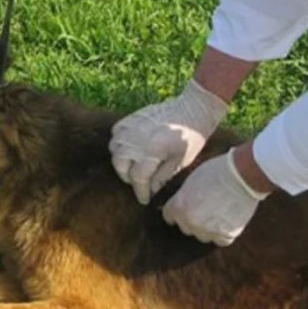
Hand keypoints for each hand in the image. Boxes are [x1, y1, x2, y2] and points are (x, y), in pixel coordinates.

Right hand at [109, 79, 227, 203]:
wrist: (193, 109)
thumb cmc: (191, 137)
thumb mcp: (180, 162)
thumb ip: (162, 177)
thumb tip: (151, 190)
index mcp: (154, 151)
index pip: (138, 178)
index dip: (140, 192)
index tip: (144, 199)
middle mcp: (139, 139)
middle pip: (120, 164)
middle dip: (128, 177)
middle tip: (139, 182)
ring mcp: (133, 126)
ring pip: (114, 149)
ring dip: (121, 160)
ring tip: (133, 165)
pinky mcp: (133, 117)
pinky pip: (116, 132)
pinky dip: (118, 142)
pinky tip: (128, 147)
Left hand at [161, 148, 268, 245]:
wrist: (243, 175)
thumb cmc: (217, 171)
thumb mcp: (192, 180)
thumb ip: (183, 197)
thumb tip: (180, 205)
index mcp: (179, 207)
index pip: (170, 217)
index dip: (177, 212)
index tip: (182, 210)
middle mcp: (191, 222)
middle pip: (186, 227)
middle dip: (193, 219)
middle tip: (205, 208)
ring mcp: (208, 230)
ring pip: (203, 236)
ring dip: (208, 228)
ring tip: (219, 212)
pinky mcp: (226, 235)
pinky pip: (221, 240)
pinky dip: (225, 233)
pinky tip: (229, 219)